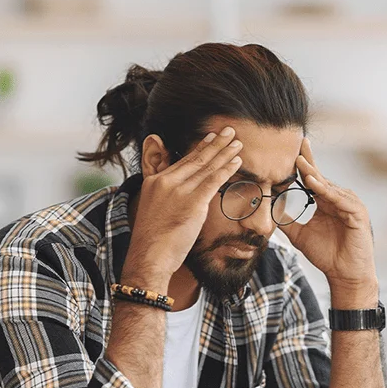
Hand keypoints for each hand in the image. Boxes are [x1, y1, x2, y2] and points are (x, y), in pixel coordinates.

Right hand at [124, 127, 243, 286]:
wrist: (149, 257)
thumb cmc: (153, 241)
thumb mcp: (151, 211)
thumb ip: (162, 196)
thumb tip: (176, 197)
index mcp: (155, 182)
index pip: (182, 162)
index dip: (199, 148)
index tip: (210, 137)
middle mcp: (166, 182)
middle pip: (195, 159)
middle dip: (215, 144)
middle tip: (229, 131)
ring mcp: (179, 191)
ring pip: (206, 167)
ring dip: (224, 153)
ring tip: (237, 142)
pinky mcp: (192, 203)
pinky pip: (213, 181)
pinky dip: (226, 169)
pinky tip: (237, 162)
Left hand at [278, 137, 377, 294]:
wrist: (345, 275)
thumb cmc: (326, 255)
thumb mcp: (299, 235)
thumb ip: (286, 221)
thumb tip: (268, 210)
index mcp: (326, 201)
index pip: (313, 179)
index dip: (303, 165)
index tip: (290, 150)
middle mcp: (339, 199)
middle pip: (321, 177)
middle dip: (308, 162)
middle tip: (296, 144)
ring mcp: (350, 205)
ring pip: (329, 186)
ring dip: (315, 175)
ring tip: (300, 163)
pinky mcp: (358, 214)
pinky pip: (340, 199)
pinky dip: (327, 192)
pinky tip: (314, 184)